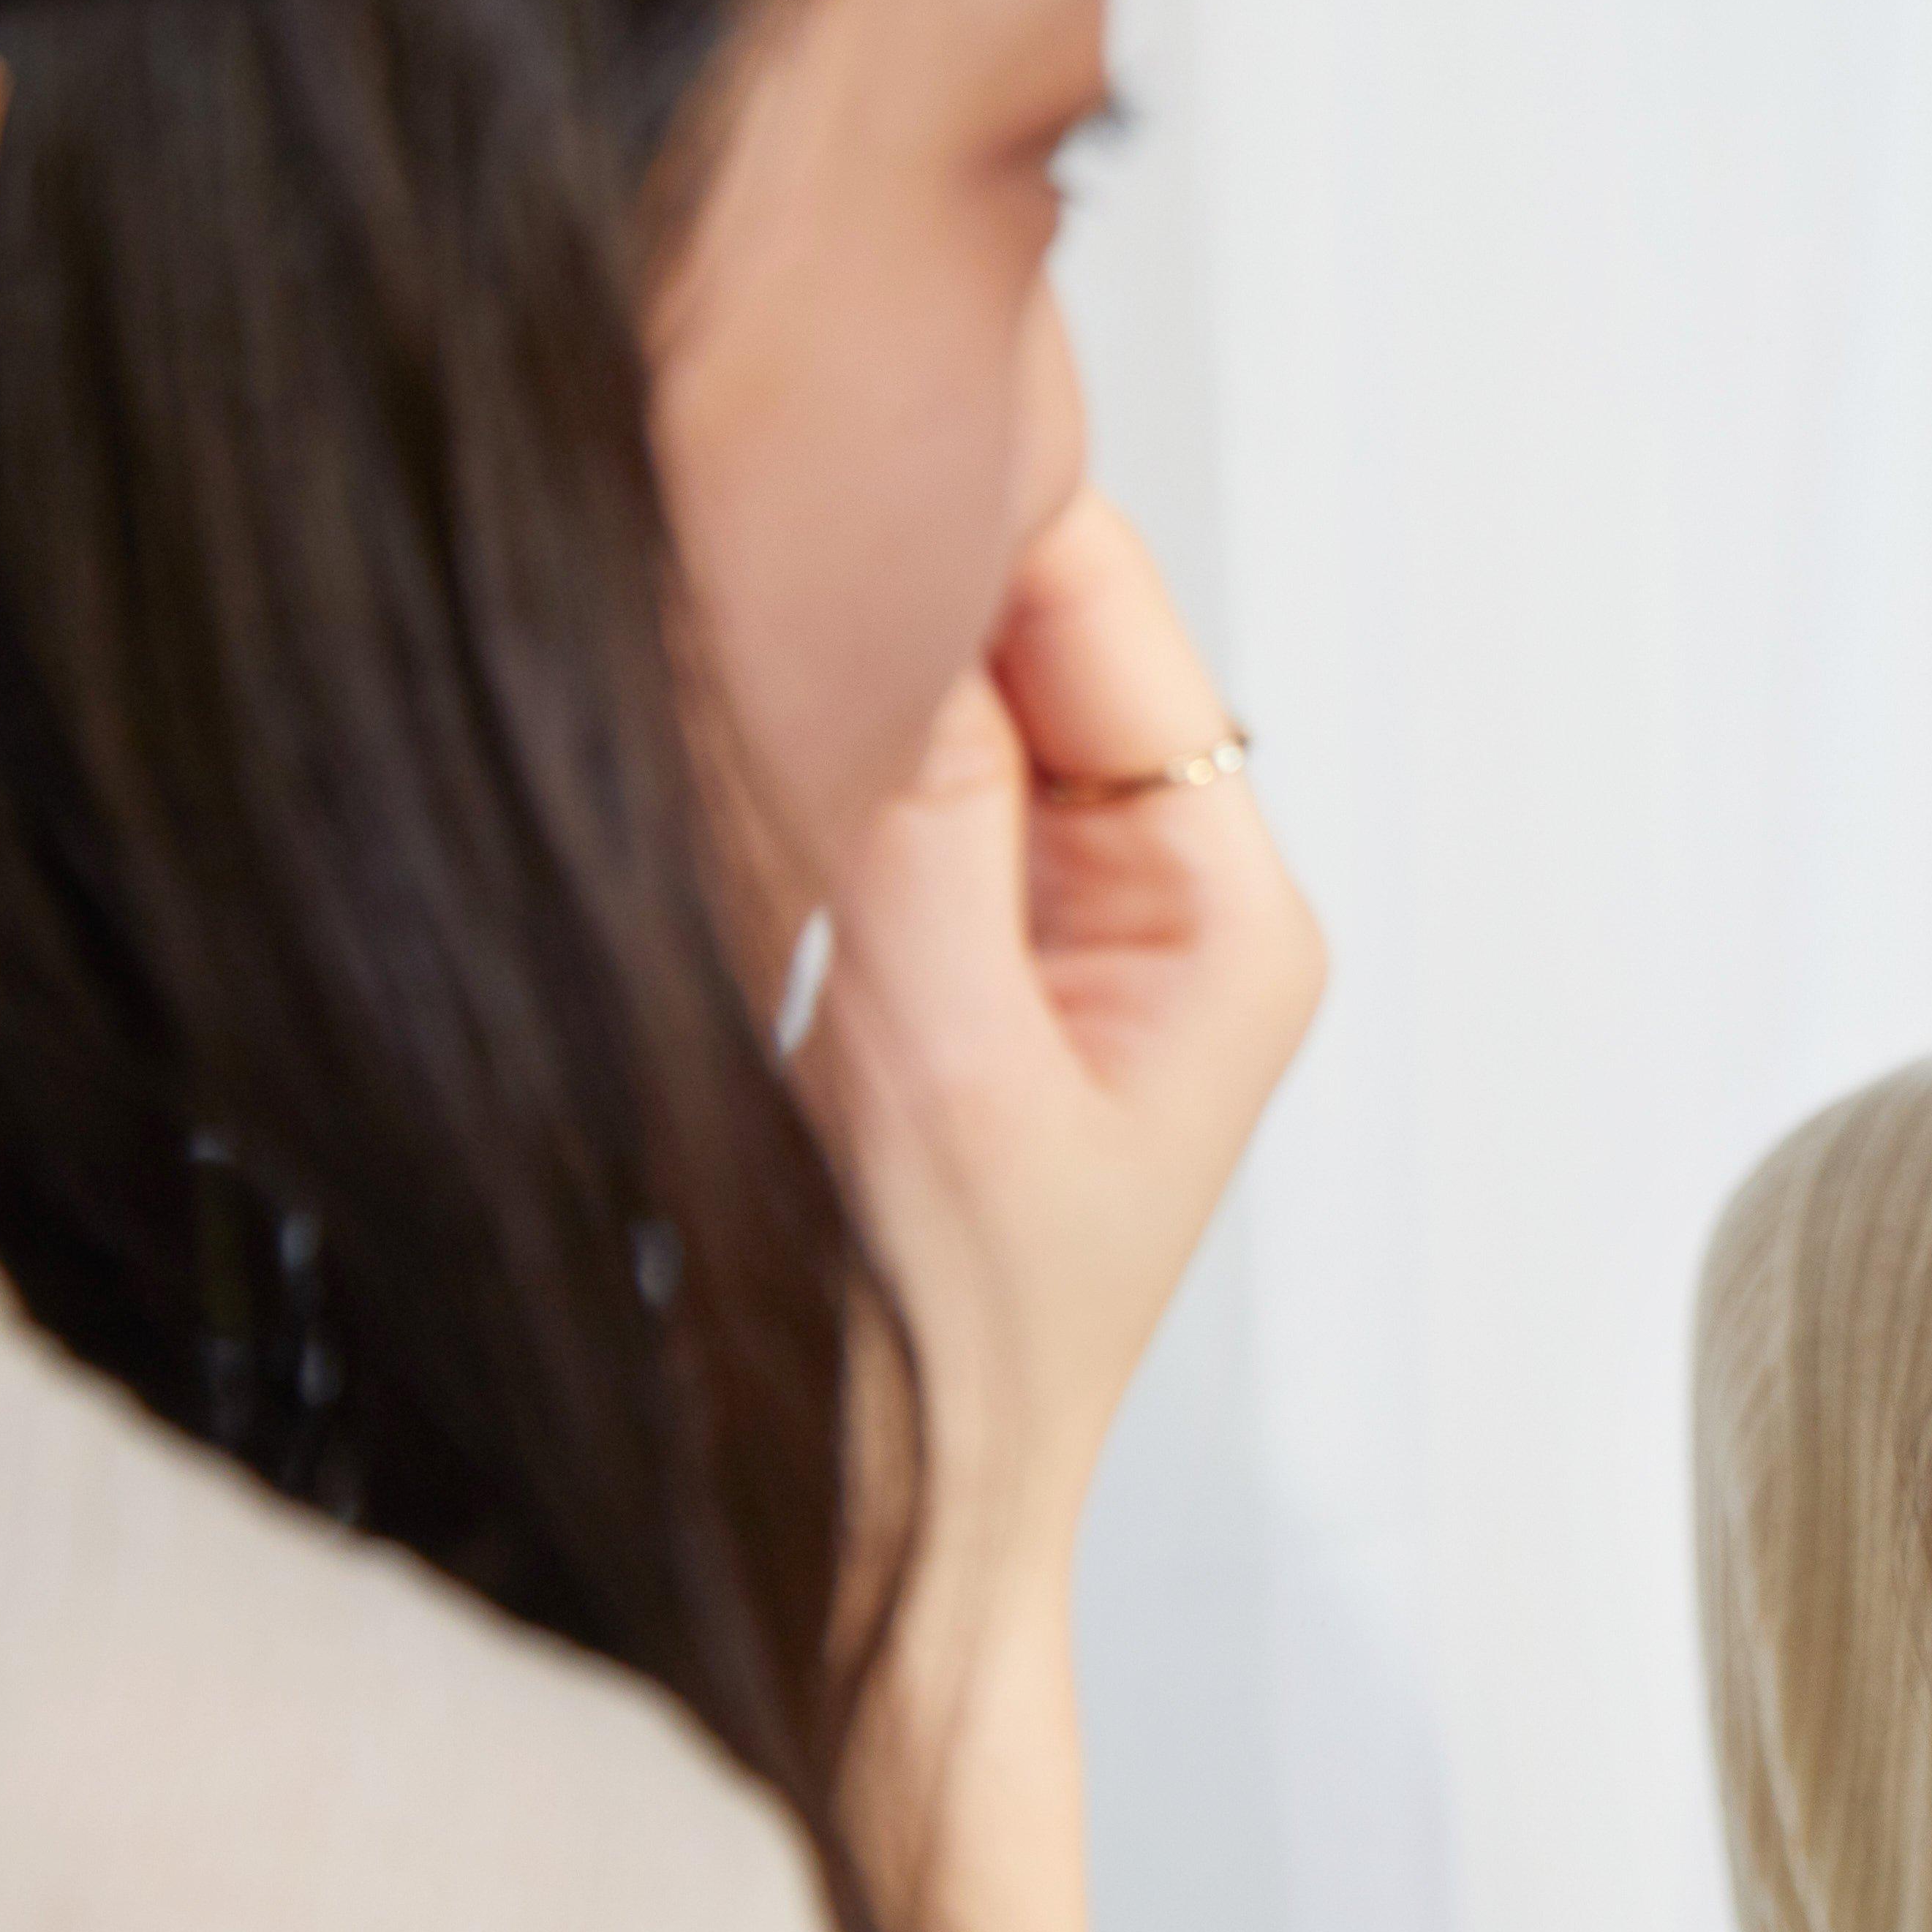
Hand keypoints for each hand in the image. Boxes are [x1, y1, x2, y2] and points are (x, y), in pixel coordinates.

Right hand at [799, 492, 1319, 1931]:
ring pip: (934, 700)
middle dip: (893, 551)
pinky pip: (874, 791)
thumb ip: (917, 811)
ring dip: (834, 642)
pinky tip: (707, 698)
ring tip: (707, 564)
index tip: (839, 375)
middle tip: (734, 445)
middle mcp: (1158, 895)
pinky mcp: (939, 966)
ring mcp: (1044, 926)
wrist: (880, 1556)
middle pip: (1021, 632)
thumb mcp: (931, 1060)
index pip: (1104, 613)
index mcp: (1224, 913)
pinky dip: (800, 740)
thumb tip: (891, 567)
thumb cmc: (941, 1366)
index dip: (980, 486)